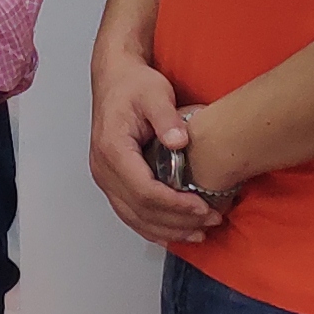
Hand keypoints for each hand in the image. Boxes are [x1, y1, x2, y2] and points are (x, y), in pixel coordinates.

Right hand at [91, 51, 221, 247]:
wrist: (115, 79)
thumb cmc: (133, 84)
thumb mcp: (155, 93)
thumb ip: (167, 117)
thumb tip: (179, 141)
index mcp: (112, 148)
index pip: (143, 190)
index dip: (174, 204)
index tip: (201, 207)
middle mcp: (103, 168)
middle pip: (139, 210)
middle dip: (177, 221)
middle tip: (210, 221)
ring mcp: (105, 177)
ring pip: (133, 217)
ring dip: (166, 230)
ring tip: (198, 233)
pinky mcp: (112, 181)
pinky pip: (129, 213)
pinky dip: (152, 227)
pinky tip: (173, 233)